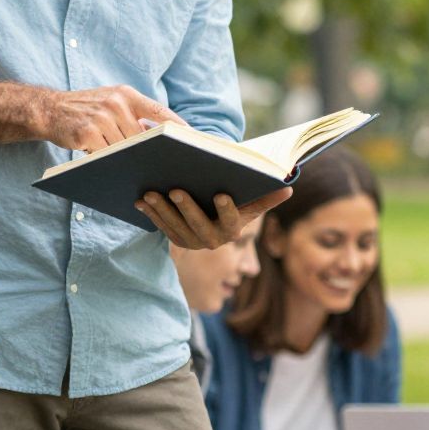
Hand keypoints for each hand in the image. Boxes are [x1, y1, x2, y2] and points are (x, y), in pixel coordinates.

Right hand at [38, 84, 177, 152]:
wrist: (48, 109)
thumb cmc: (85, 108)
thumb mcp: (111, 100)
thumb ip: (133, 113)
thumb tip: (159, 132)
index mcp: (126, 94)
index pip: (159, 110)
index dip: (177, 125)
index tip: (192, 138)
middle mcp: (116, 103)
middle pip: (143, 136)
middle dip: (149, 150)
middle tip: (160, 163)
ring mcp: (101, 118)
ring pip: (125, 148)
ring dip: (126, 157)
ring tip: (129, 164)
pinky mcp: (87, 134)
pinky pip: (106, 154)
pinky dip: (107, 159)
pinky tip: (105, 161)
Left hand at [136, 182, 291, 249]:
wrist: (214, 223)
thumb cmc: (235, 206)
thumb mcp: (249, 205)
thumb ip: (266, 197)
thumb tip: (288, 187)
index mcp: (232, 230)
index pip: (231, 220)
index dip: (227, 209)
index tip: (222, 194)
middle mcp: (211, 241)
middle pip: (198, 224)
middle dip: (186, 207)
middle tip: (176, 189)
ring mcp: (191, 242)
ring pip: (175, 226)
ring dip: (162, 210)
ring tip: (151, 193)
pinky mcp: (175, 239)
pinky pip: (161, 226)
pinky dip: (150, 214)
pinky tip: (140, 200)